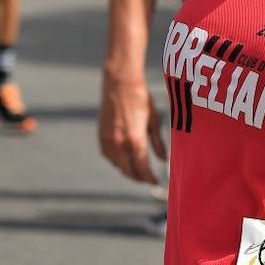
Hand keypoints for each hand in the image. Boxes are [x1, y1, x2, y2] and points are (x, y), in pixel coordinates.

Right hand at [98, 68, 165, 183]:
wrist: (120, 82)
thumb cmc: (140, 99)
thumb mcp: (154, 120)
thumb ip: (157, 142)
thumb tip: (163, 159)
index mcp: (135, 139)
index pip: (142, 168)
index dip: (149, 178)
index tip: (155, 182)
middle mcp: (120, 143)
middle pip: (128, 171)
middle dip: (139, 177)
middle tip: (148, 179)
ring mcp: (108, 140)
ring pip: (117, 165)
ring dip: (128, 170)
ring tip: (138, 170)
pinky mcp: (101, 136)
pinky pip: (108, 156)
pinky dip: (117, 161)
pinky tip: (125, 159)